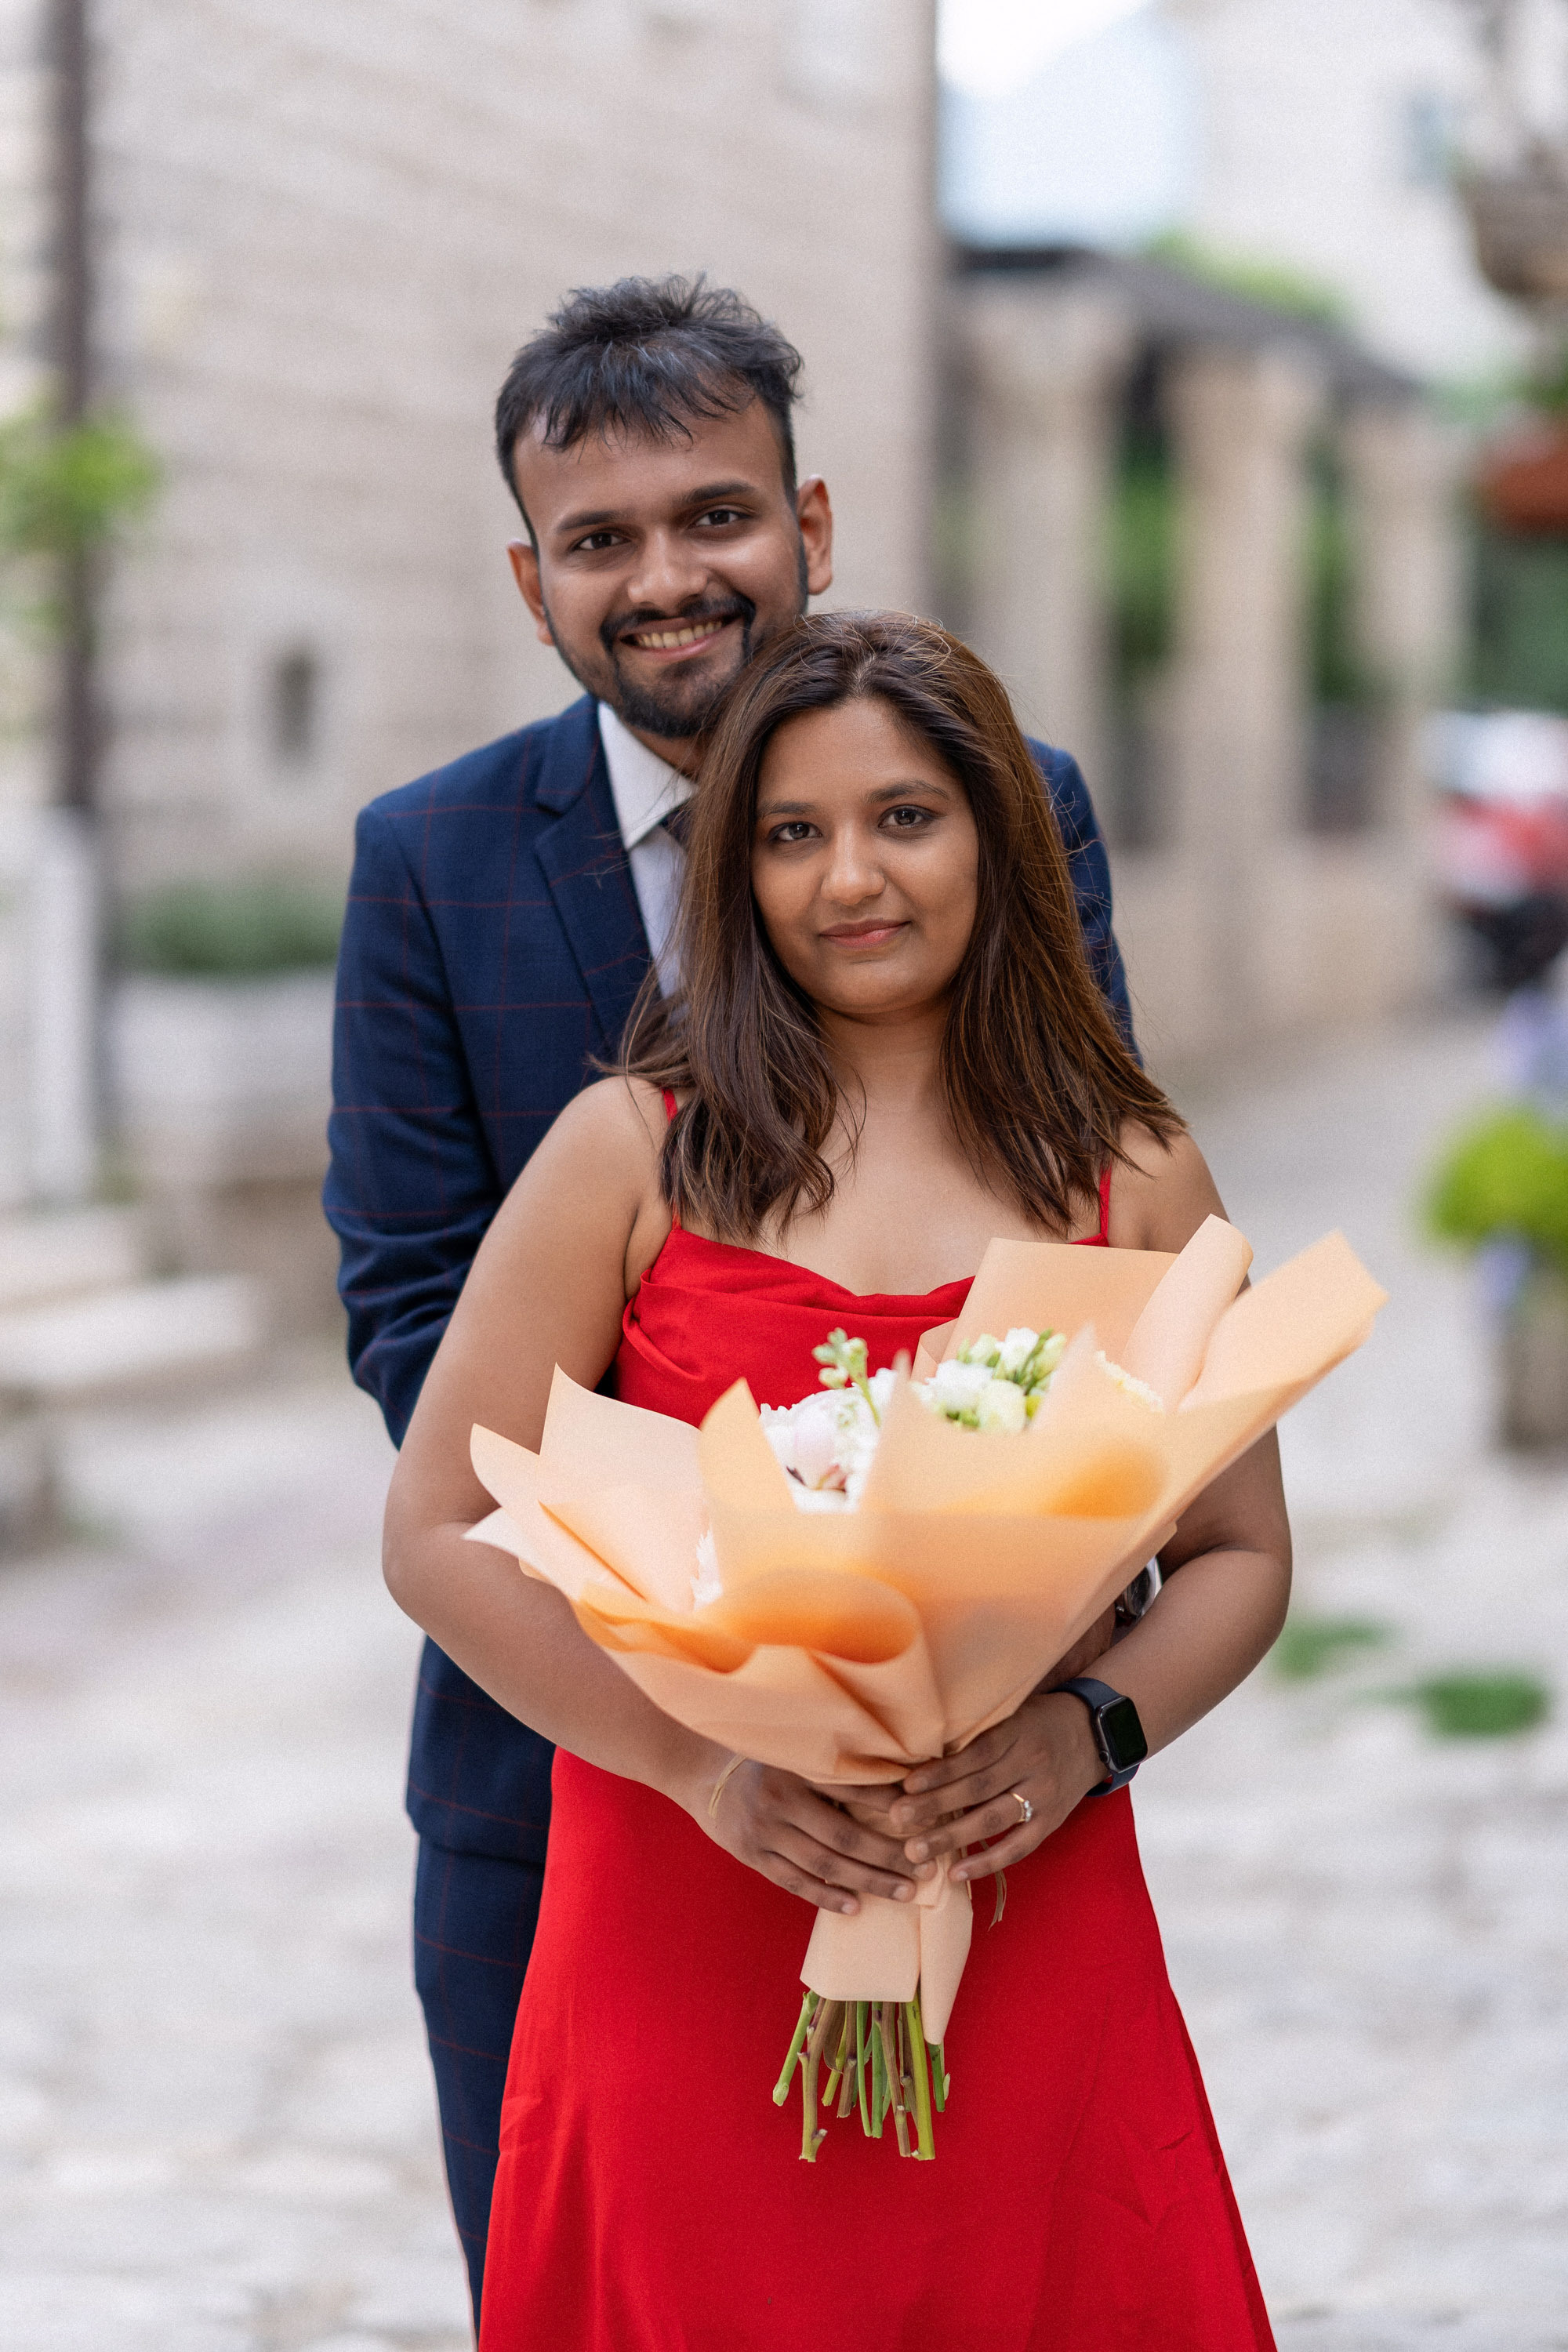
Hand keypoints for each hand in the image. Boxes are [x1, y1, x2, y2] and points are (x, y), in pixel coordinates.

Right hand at [690, 1756, 925, 1914]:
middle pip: (845, 1836)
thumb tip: (899, 1778)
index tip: (927, 1819)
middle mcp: (780, 1798)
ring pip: (825, 1865)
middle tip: (927, 1867)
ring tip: (905, 1891)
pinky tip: (856, 1907)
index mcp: (797, 1766)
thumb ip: (834, 1764)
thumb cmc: (764, 1760)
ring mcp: (764, 1831)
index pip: (854, 1789)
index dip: (892, 1806)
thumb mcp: (795, 1751)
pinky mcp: (752, 1855)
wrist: (701, 1774)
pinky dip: (826, 1896)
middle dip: (890, 1855)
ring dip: (869, 1881)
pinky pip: (795, 1882)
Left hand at [883, 1695, 1104, 1882]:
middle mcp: (1032, 1765)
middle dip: (935, 1806)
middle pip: (979, 1789)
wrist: (1096, 1734)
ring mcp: (1043, 1796)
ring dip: (952, 1838)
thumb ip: (978, 1729)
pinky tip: (956, 1872)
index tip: (907, 1784)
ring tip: (916, 1850)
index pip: (976, 1755)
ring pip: (993, 1820)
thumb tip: (922, 1746)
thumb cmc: (1039, 1719)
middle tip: (897, 1818)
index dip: (941, 1771)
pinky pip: (1018, 1848)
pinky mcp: (1051, 1821)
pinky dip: (987, 1862)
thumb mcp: (1013, 1711)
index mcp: (1018, 1733)